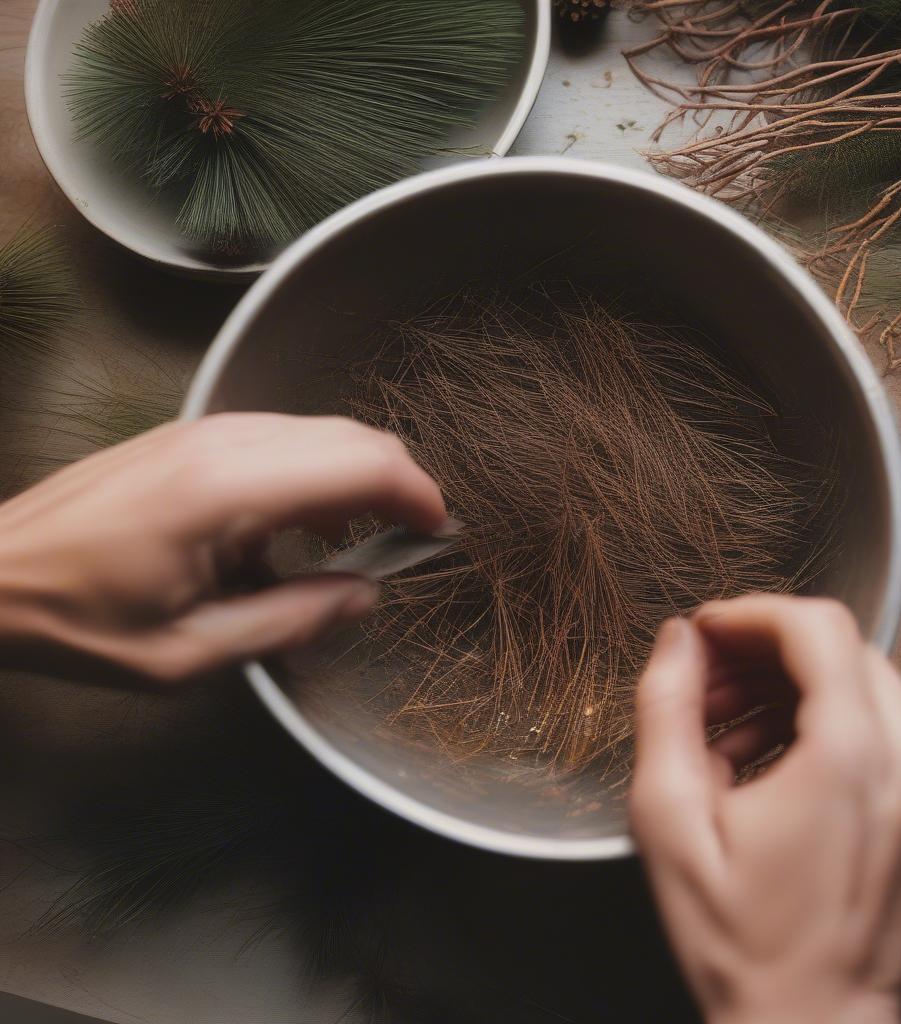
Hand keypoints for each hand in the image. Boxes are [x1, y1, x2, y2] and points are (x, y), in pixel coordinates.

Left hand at [0, 414, 444, 682]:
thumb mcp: (189, 653)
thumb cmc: (80, 622)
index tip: (438, 533)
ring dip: (357, 476)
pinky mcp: (192, 434)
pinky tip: (304, 522)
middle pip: (350, 435)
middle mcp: (224, 440)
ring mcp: (206, 428)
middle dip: (398, 482)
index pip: (359, 465)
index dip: (417, 495)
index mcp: (227, 491)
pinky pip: (284, 437)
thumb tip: (364, 595)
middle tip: (410, 540)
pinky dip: (317, 471)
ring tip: (357, 540)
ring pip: (320, 430)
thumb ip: (290, 621)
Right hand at [631, 596, 900, 1023]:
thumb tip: (681, 639)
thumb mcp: (669, 820)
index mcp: (854, 758)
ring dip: (802, 696)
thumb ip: (666, 709)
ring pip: (875, 693)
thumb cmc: (736, 937)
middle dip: (769, 656)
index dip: (752, 615)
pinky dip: (843, 736)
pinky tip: (789, 779)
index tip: (707, 636)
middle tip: (712, 691)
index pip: (817, 626)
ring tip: (739, 742)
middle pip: (847, 653)